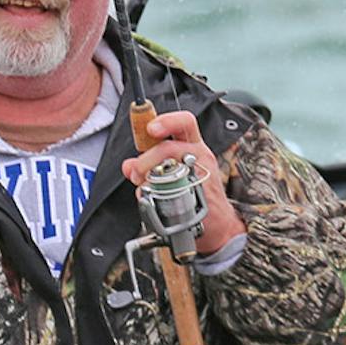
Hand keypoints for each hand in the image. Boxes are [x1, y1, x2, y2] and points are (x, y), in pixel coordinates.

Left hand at [123, 110, 246, 254]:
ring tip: (144, 186)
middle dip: (145, 159)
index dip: (166, 121)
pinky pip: (170, 192)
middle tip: (137, 172)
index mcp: (193, 146)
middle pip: (169, 147)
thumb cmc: (196, 195)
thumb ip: (149, 165)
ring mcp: (201, 175)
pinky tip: (155, 200)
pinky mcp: (198, 195)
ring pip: (168, 169)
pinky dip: (155, 196)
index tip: (150, 128)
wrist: (217, 223)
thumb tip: (128, 165)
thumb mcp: (172, 172)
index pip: (185, 122)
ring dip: (148, 177)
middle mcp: (199, 156)